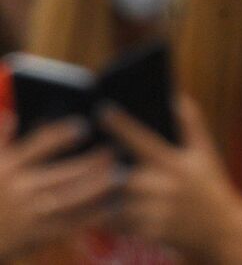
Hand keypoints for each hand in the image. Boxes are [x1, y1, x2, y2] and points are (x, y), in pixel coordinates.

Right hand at [0, 115, 118, 257]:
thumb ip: (0, 142)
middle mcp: (21, 189)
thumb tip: (9, 116)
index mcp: (9, 168)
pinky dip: (92, 215)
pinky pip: (68, 224)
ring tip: (119, 175)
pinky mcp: (34, 234)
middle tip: (113, 152)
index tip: (83, 127)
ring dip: (98, 187)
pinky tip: (111, 206)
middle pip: (65, 173)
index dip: (64, 135)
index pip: (41, 145)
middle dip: (92, 162)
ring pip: (72, 198)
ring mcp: (29, 213)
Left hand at [102, 97, 241, 257]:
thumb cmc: (210, 186)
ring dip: (104, 198)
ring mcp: (159, 211)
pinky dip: (110, 220)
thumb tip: (176, 97)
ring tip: (88, 191)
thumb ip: (191, 125)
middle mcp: (167, 186)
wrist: (221, 230)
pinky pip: (121, 226)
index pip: (143, 139)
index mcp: (176, 163)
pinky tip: (104, 214)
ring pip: (118, 203)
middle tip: (83, 163)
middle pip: (123, 176)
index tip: (102, 110)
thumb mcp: (206, 154)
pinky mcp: (152, 233)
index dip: (121, 125)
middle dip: (105, 172)